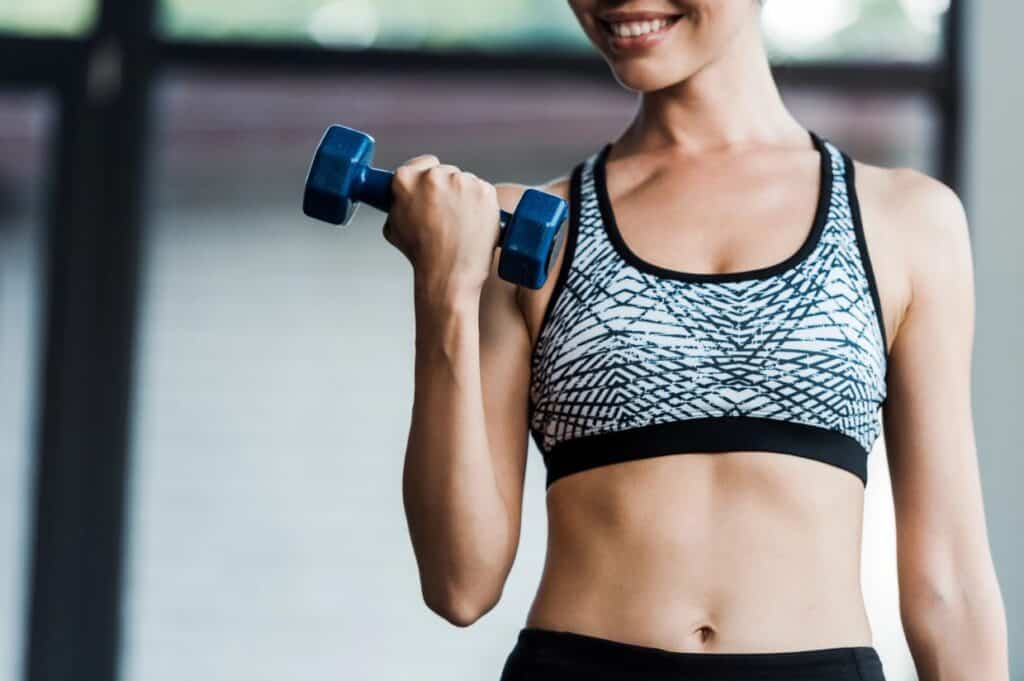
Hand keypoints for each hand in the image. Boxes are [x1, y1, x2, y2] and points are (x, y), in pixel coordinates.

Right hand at [382, 154, 500, 300]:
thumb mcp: (394, 226)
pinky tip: (474, 224)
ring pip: (466, 182)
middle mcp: (433, 175)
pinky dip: (482, 205)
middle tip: (448, 215)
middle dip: (448, 189)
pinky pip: (483, 192)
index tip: (433, 190)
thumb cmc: (422, 256)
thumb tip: (405, 196)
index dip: (428, 178)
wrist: (448, 275)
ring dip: (465, 197)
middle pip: (446, 172)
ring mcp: (461, 181)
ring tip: (461, 225)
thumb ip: (400, 202)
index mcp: (406, 179)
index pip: (422, 163)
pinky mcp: (485, 190)